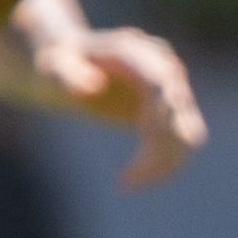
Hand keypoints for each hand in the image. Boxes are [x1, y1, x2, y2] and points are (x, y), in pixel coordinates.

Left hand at [25, 17, 207, 185]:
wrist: (67, 68)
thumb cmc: (58, 65)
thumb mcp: (54, 69)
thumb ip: (70, 76)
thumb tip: (94, 87)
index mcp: (137, 53)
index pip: (163, 80)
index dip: (169, 110)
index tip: (174, 140)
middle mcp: (161, 68)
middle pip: (178, 111)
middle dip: (161, 149)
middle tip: (130, 180)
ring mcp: (168, 90)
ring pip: (183, 134)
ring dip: (161, 165)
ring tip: (125, 184)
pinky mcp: (167, 112)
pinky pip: (176, 144)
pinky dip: (159, 166)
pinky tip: (128, 182)